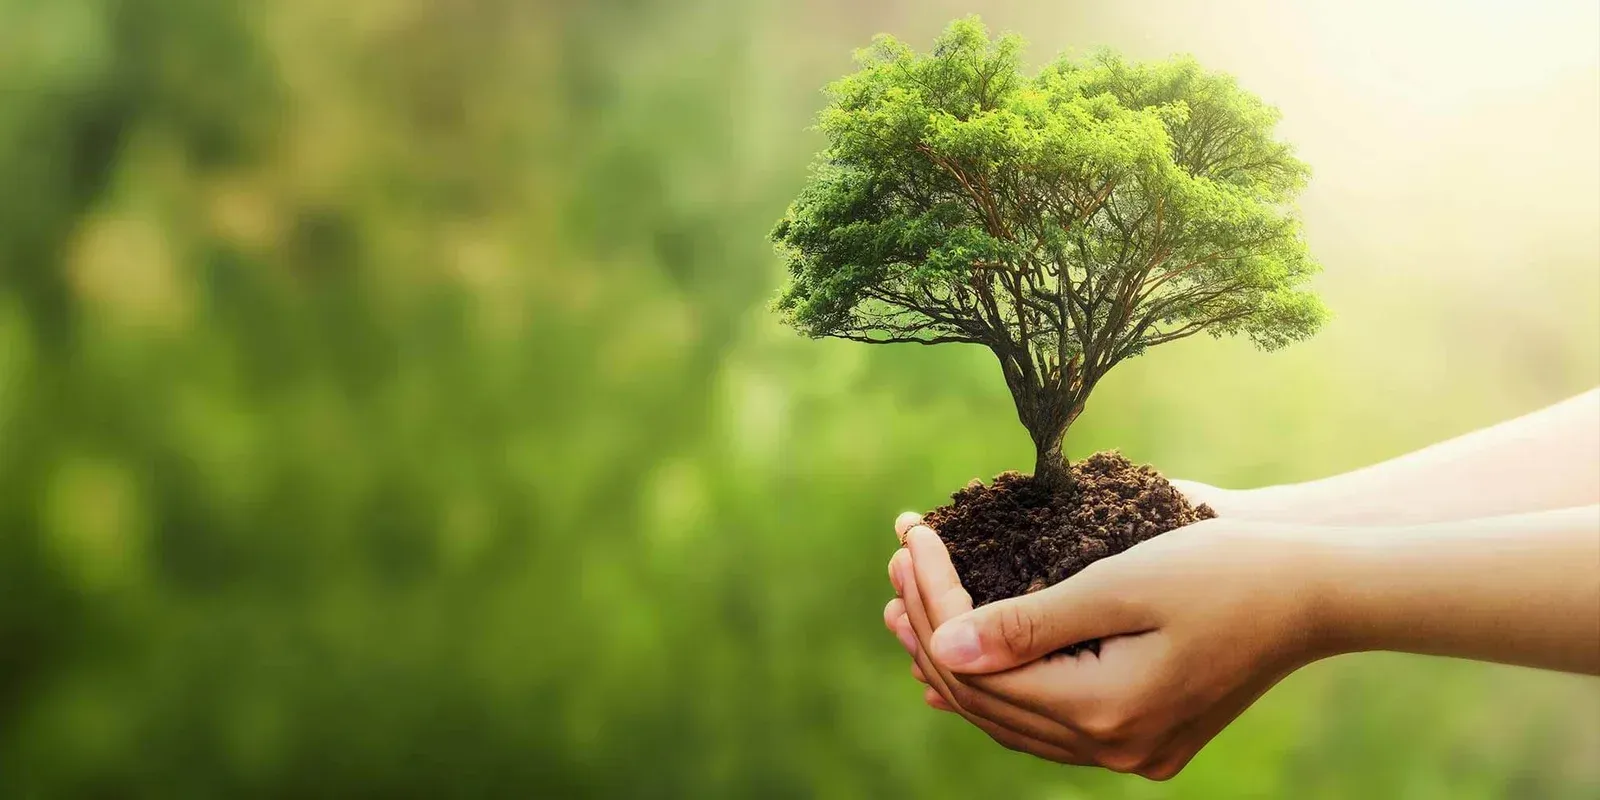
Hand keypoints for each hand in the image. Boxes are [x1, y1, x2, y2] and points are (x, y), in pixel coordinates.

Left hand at [885, 512, 1328, 778]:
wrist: (1317, 592)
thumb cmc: (1225, 569)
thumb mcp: (1120, 583)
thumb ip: (1027, 623)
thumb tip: (943, 647)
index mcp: (1104, 710)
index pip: (978, 663)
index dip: (932, 600)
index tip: (911, 535)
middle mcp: (1113, 747)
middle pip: (986, 698)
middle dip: (930, 627)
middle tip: (895, 565)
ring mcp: (1131, 750)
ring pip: (1011, 717)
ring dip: (956, 660)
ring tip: (908, 607)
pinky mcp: (1145, 736)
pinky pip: (1047, 723)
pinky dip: (1002, 686)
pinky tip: (967, 656)